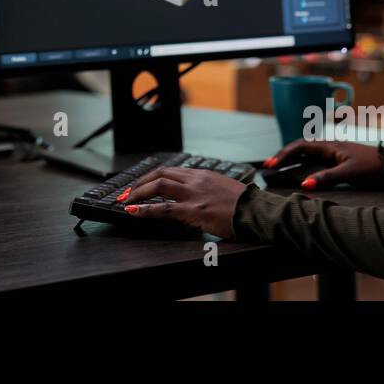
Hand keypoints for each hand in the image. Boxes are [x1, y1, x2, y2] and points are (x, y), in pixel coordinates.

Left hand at [120, 166, 249, 237]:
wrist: (257, 211)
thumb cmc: (246, 205)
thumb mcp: (224, 190)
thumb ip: (208, 190)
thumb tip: (198, 198)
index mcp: (203, 174)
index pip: (171, 171)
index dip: (153, 177)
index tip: (142, 184)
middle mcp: (195, 180)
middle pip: (160, 174)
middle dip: (140, 183)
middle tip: (128, 192)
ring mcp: (193, 194)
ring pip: (158, 186)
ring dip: (138, 192)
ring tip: (127, 200)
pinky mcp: (193, 210)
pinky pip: (163, 208)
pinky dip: (145, 209)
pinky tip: (134, 211)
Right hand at [264, 139, 383, 189]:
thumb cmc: (372, 168)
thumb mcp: (348, 173)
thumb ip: (326, 178)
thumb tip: (304, 185)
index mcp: (329, 146)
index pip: (300, 147)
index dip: (283, 155)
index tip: (270, 165)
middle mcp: (330, 146)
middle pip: (300, 147)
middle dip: (283, 155)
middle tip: (268, 165)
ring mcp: (334, 151)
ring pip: (307, 151)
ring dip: (292, 157)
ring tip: (279, 166)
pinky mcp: (339, 158)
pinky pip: (316, 157)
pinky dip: (303, 161)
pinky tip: (300, 168)